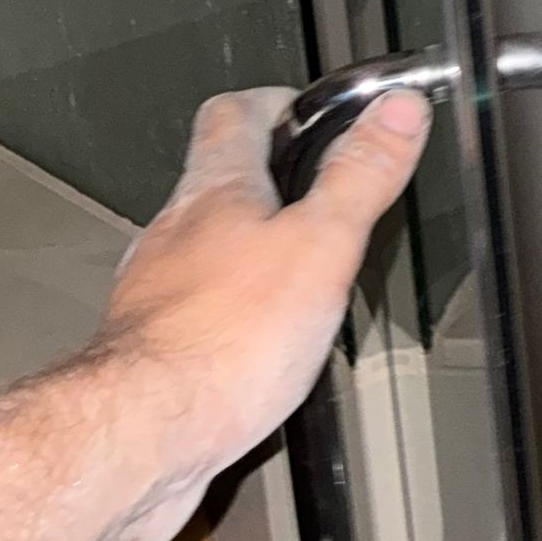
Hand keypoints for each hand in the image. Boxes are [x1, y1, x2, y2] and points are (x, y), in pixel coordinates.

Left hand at [97, 86, 430, 540]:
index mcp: (216, 192)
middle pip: (214, 179)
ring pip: (199, 247)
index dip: (274, 103)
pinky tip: (248, 338)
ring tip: (287, 263)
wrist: (144, 437)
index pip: (234, 114)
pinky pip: (190, 312)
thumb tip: (397, 111)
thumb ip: (359, 176)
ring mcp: (156, 293)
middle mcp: (174, 234)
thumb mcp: (321, 246)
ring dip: (241, 246)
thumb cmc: (222, 344)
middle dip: (262, 177)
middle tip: (308, 185)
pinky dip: (223, 310)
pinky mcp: (152, 351)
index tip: (306, 109)